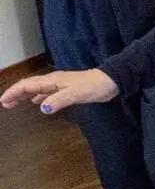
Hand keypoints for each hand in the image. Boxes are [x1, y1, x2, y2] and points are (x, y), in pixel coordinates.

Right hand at [1, 69, 118, 112]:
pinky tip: (37, 103)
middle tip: (5, 104)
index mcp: (52, 80)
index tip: (3, 101)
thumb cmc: (93, 86)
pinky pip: (47, 93)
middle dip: (15, 94)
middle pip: (29, 86)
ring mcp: (60, 85)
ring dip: (25, 95)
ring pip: (37, 89)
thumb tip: (41, 108)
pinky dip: (38, 97)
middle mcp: (53, 81)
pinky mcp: (67, 90)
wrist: (110, 82)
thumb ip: (58, 100)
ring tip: (15, 103)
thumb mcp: (75, 94)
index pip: (27, 85)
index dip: (13, 92)